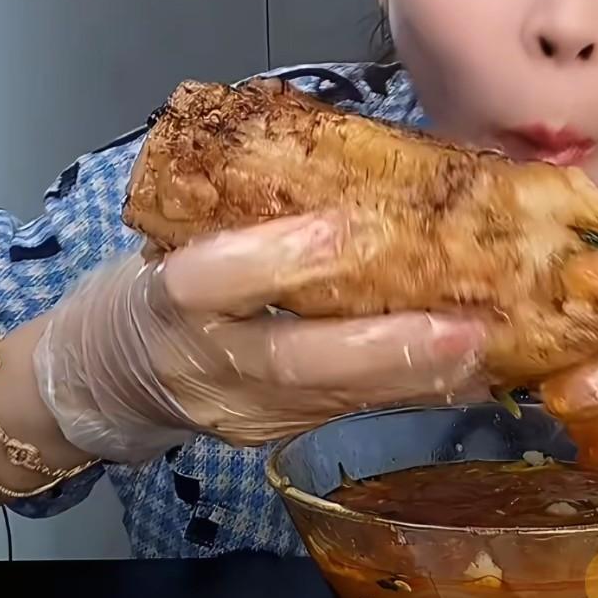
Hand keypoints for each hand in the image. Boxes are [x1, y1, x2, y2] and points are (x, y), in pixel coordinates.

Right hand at [34, 215, 488, 462]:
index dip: (280, 255)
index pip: (214, 279)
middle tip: (463, 326)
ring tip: (487, 347)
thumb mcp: (184, 234)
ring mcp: (243, 410)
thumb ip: (258, 210)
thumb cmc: (162, 280)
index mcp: (167, 294)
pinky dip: (416, 391)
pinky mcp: (274, 433)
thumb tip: (369, 164)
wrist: (111, 375)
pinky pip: (352, 411)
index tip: (348, 225)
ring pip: (337, 398)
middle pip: (294, 362)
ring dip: (420, 374)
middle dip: (387, 346)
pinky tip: (474, 375)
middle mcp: (207, 361)